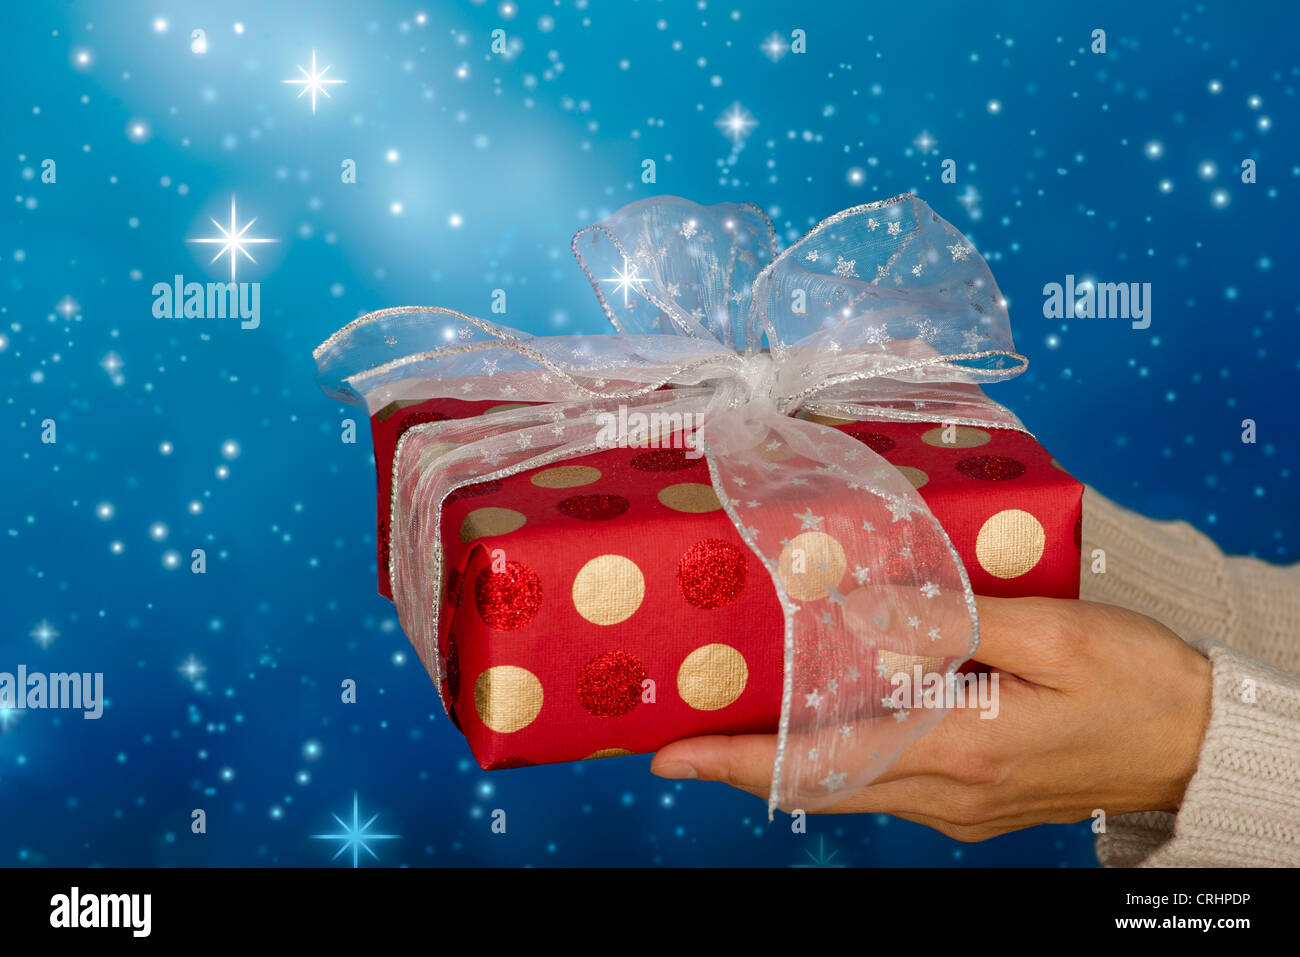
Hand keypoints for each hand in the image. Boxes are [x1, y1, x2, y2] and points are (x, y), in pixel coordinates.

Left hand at [651, 596, 1212, 840]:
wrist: (1199, 742)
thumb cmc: (1135, 678)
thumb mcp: (1048, 631)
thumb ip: (946, 621)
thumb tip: (855, 609)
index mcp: (959, 748)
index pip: (820, 761)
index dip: (739, 761)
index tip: (672, 756)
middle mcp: (947, 793)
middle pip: (819, 785)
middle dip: (744, 764)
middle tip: (680, 738)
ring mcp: (960, 808)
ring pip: (850, 788)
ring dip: (789, 760)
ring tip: (736, 722)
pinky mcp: (973, 805)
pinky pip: (886, 785)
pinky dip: (839, 760)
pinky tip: (821, 725)